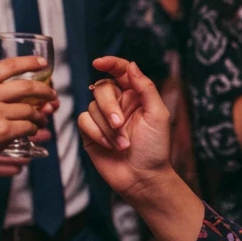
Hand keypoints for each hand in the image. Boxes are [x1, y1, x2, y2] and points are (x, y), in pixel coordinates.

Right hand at [0, 57, 56, 183]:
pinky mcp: (2, 131)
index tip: (43, 63)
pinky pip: (28, 126)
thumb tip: (23, 92)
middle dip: (45, 91)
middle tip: (52, 96)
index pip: (8, 65)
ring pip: (30, 109)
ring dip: (39, 116)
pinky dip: (33, 129)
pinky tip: (30, 132)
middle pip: (27, 86)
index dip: (30, 62)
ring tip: (40, 121)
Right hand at [78, 57, 174, 202]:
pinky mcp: (90, 132)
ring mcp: (103, 118)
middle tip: (120, 125)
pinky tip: (109, 146)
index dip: (110, 63)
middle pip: (102, 88)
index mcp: (135, 96)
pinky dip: (96, 133)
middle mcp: (118, 104)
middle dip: (109, 106)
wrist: (143, 177)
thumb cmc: (155, 148)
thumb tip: (131, 65)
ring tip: (122, 144)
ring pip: (91, 106)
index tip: (99, 62)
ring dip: (106, 126)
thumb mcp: (158, 115)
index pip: (121, 71)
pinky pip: (83, 120)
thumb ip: (145, 88)